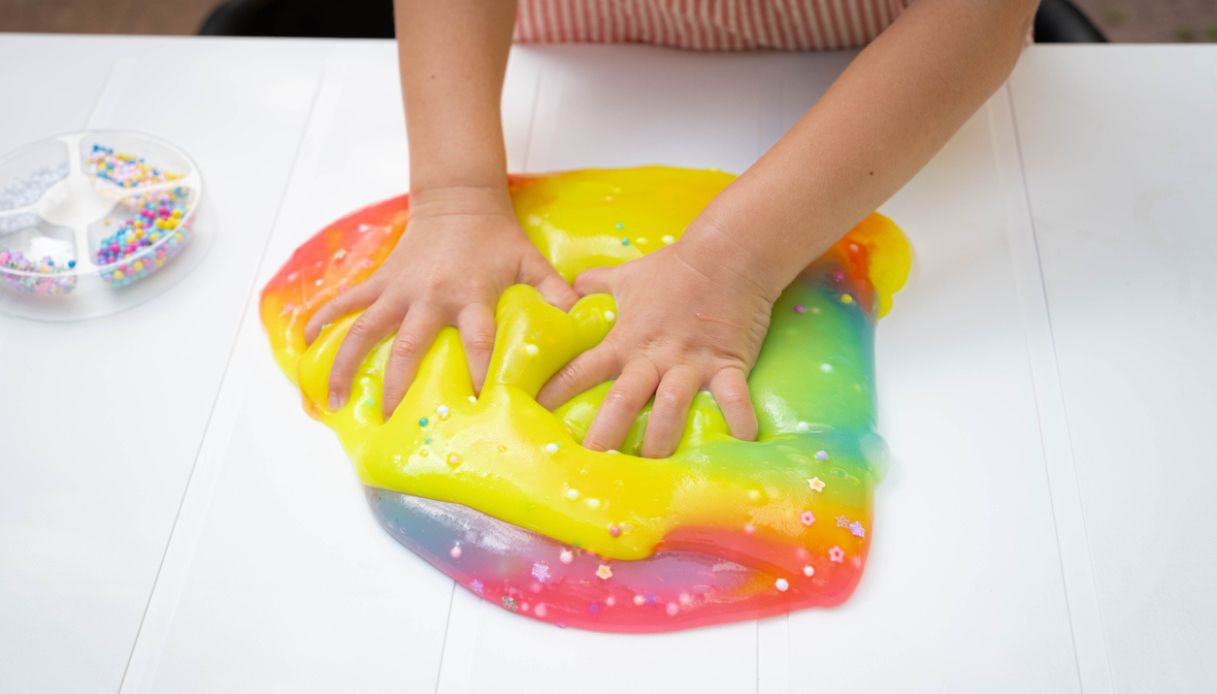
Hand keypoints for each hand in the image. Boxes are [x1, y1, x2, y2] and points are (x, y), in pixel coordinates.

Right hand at [305, 186, 577, 416]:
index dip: (477, 369)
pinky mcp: (380, 282)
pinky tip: (304, 344)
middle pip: (411, 345)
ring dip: (346, 364)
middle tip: (392, 421)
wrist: (459, 201)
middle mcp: (431, 297)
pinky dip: (322, 320)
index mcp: (471, 296)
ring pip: (364, 330)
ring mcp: (399, 291)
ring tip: (333, 401)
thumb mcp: (532, 263)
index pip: (477, 339)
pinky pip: (345, 303)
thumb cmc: (498, 238)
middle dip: (400, 384)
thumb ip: (555, 293)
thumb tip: (581, 320)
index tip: (474, 403)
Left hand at [537, 224, 779, 457]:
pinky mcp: (727, 364)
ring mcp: (690, 363)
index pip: (580, 369)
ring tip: (654, 469)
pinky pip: (733, 398)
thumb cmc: (674, 267)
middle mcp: (652, 357)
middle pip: (622, 401)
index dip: (555, 393)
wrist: (726, 253)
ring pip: (671, 407)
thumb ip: (596, 284)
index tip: (532, 416)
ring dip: (662, 439)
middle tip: (590, 466)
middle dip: (605, 435)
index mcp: (624, 340)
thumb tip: (571, 283)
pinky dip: (739, 421)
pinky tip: (740, 445)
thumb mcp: (628, 276)